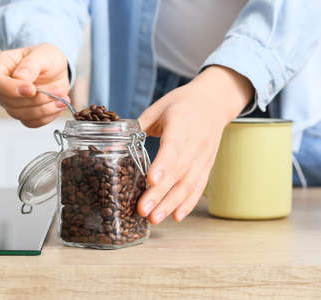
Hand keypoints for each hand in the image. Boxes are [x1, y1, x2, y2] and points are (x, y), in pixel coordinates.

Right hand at [0, 43, 69, 127]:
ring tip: (61, 97)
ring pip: (21, 114)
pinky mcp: (23, 114)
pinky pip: (32, 122)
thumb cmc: (46, 58)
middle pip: (9, 102)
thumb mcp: (43, 54)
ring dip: (44, 108)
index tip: (32, 89)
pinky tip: (58, 105)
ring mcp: (10, 102)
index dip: (12, 89)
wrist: (57, 71)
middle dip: (36, 99)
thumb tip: (20, 78)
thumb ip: (30, 65)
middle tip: (57, 90)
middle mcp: (1, 86)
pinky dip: (47, 116)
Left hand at [137, 65, 252, 223]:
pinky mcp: (207, 165)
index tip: (151, 180)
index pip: (173, 146)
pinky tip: (176, 216)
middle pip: (179, 170)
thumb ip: (136, 128)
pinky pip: (199, 187)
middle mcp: (196, 141)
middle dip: (161, 193)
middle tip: (144, 210)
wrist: (214, 101)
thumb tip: (109, 145)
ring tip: (155, 218)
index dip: (163, 164)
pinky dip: (188, 203)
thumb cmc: (181, 105)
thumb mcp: (158, 109)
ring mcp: (204, 155)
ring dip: (172, 203)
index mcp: (181, 122)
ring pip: (189, 183)